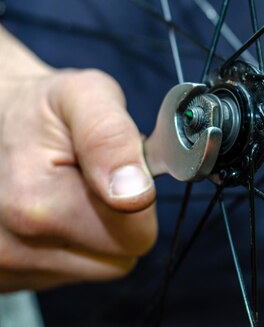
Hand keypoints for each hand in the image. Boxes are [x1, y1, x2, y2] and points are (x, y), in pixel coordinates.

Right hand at [0, 27, 156, 291]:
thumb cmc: (41, 107)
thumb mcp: (84, 96)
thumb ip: (111, 139)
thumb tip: (136, 194)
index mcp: (37, 208)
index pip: (135, 239)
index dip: (138, 202)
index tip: (114, 170)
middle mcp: (13, 250)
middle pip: (117, 260)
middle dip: (117, 219)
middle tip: (89, 177)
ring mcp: (5, 269)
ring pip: (95, 267)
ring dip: (92, 231)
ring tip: (65, 189)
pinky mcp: (3, 278)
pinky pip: (67, 272)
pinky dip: (68, 244)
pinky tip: (47, 208)